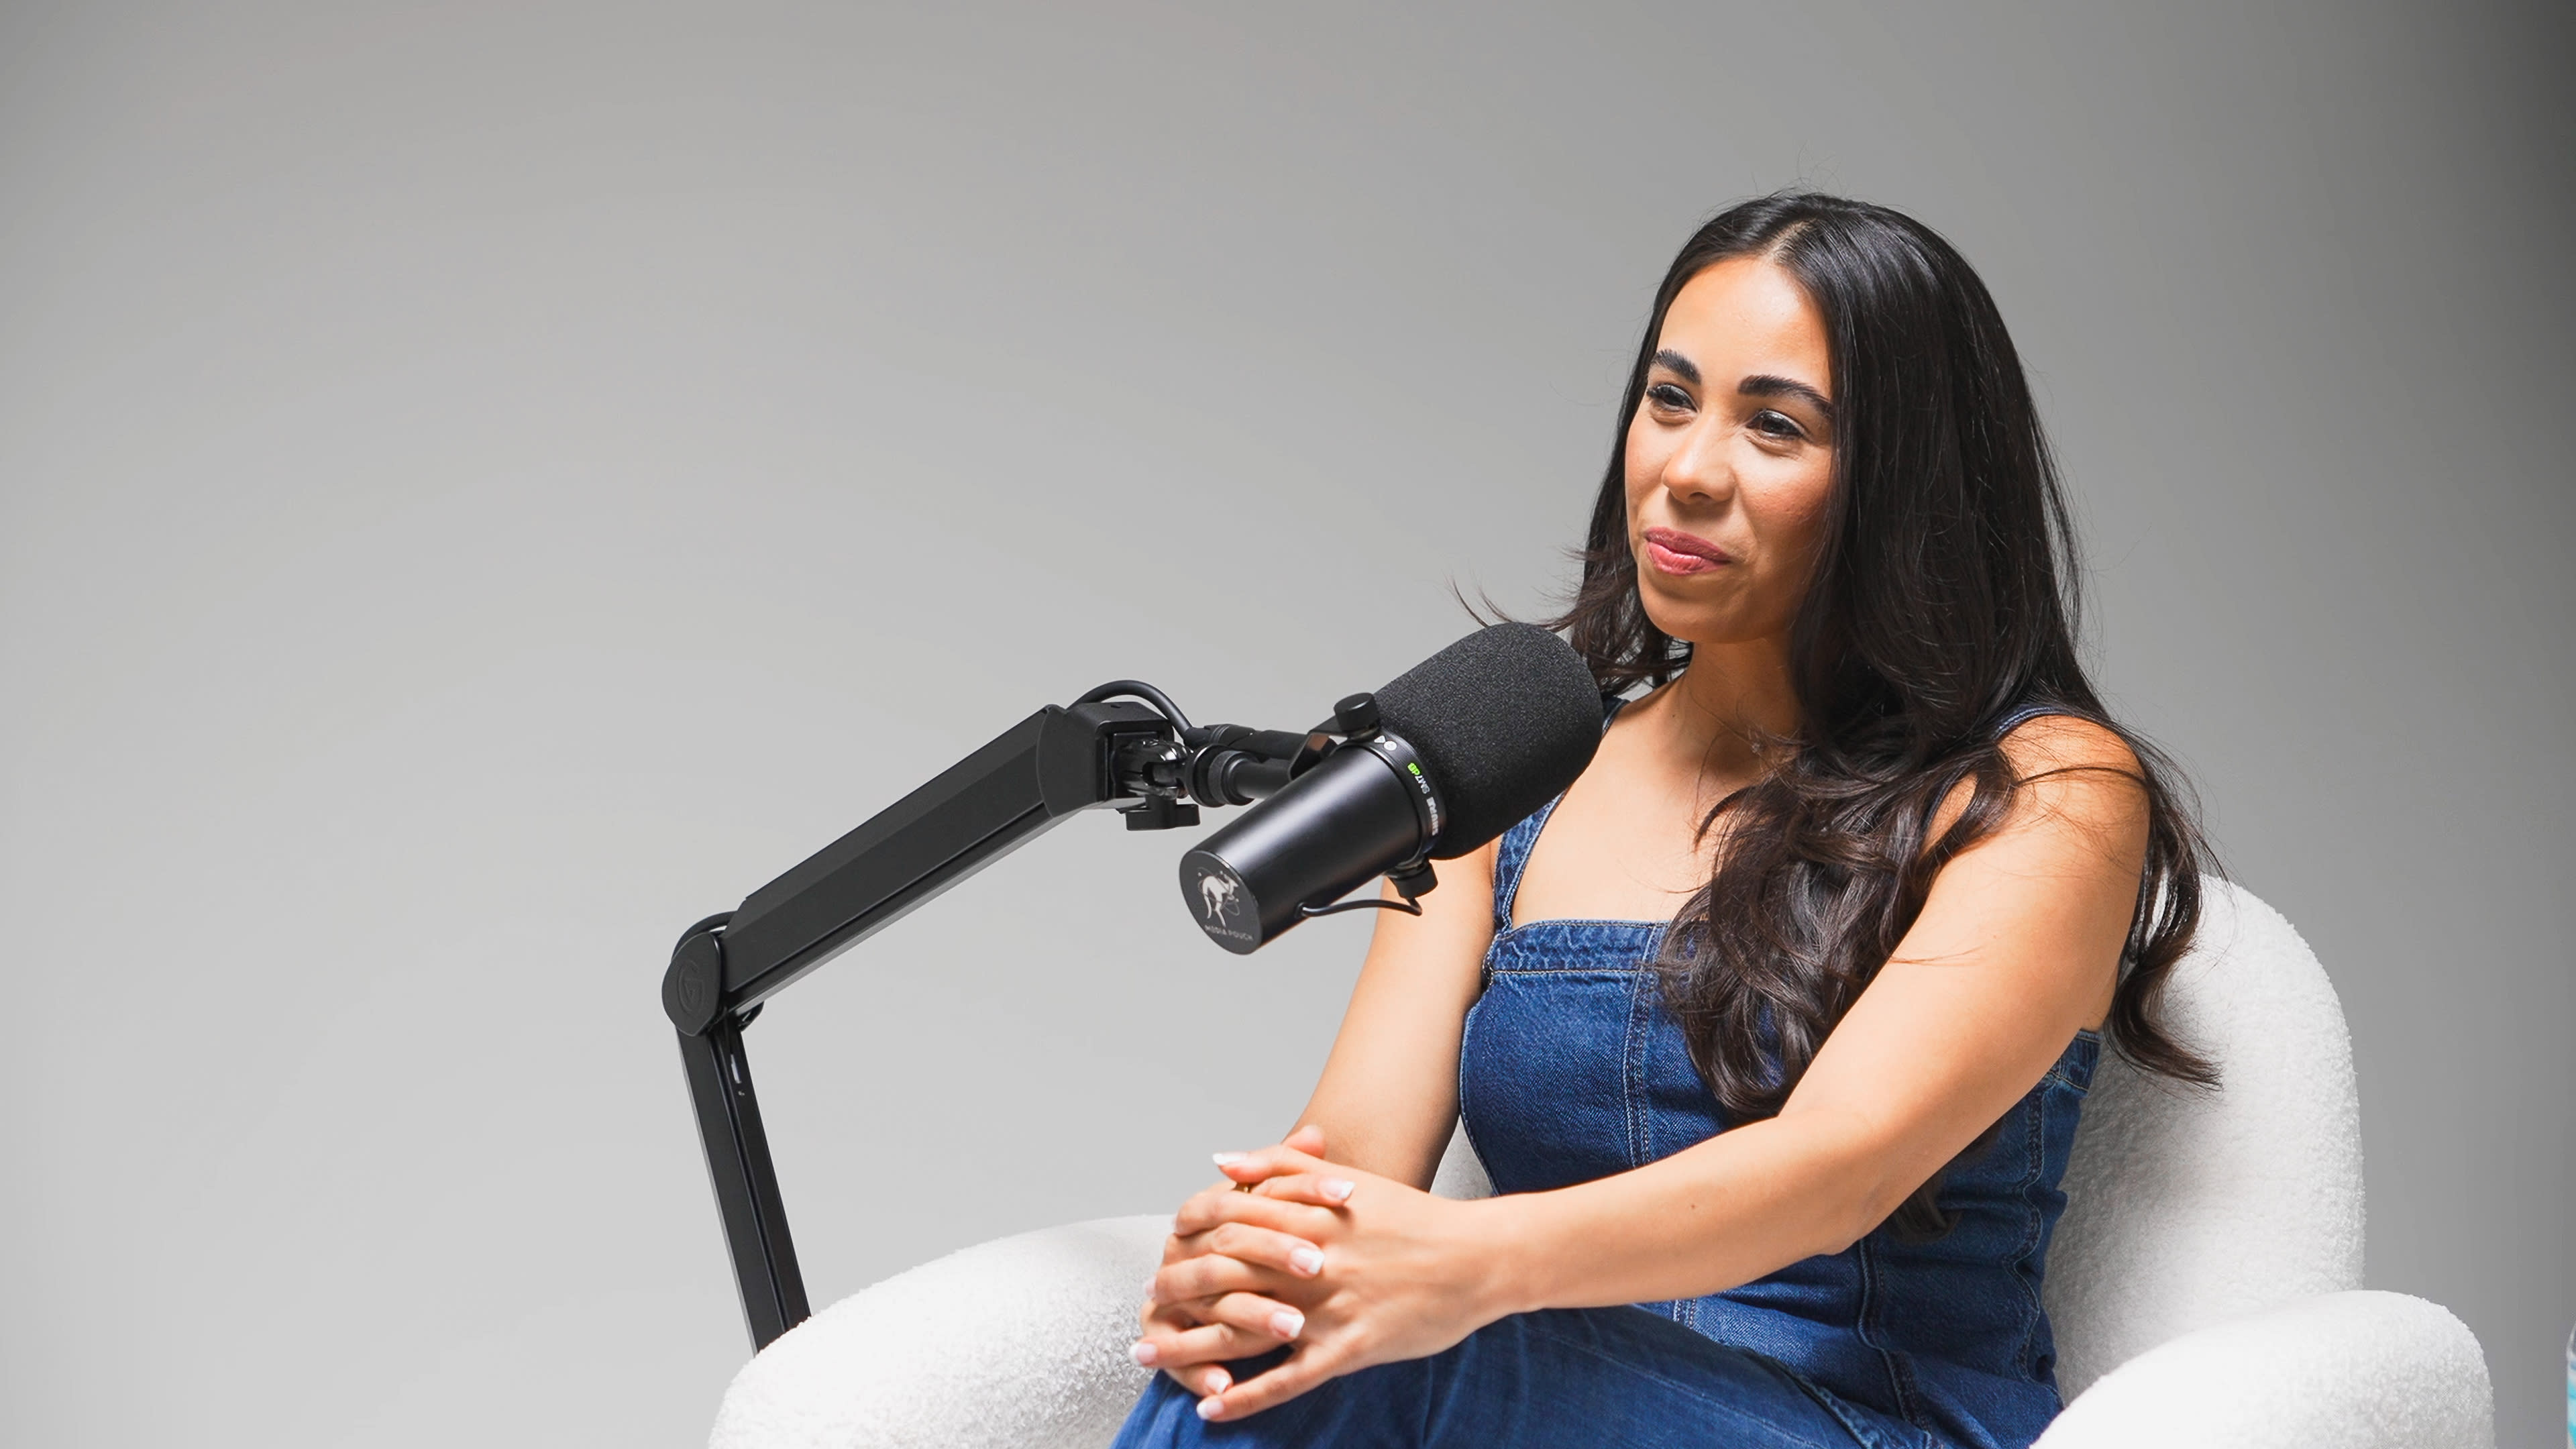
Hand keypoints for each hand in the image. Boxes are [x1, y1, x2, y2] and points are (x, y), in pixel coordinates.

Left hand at [1136, 1131, 1510, 1421]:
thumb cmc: (1413, 1220)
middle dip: (1173, 1294)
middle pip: (1222, 1278)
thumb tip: (1219, 1161)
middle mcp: (1311, 1261)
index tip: (1159, 1252)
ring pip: (1244, 1330)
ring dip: (1189, 1347)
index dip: (1185, 1239)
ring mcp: (1329, 1307)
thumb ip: (1282, 1166)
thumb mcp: (1348, 1182)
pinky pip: (1289, 1378)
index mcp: (1306, 1217)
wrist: (1478, 1257)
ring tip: (1149, 1358)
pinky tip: (1212, 1406)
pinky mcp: (1351, 1348)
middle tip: (1139, 1310)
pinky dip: (1247, 1395)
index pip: (1227, 1224)